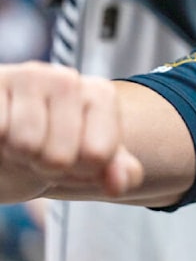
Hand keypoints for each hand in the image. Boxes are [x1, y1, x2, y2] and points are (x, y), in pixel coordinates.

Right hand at [0, 61, 143, 202]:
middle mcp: (64, 78)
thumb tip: (120, 183)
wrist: (5, 146)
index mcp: (101, 93)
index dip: (82, 170)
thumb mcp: (92, 167)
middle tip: (40, 152)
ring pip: (24, 145)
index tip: (74, 156)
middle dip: (47, 166)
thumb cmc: (52, 151)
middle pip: (59, 156)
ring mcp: (23, 77)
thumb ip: (120, 175)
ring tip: (18, 143)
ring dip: (17, 157)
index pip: (97, 155)